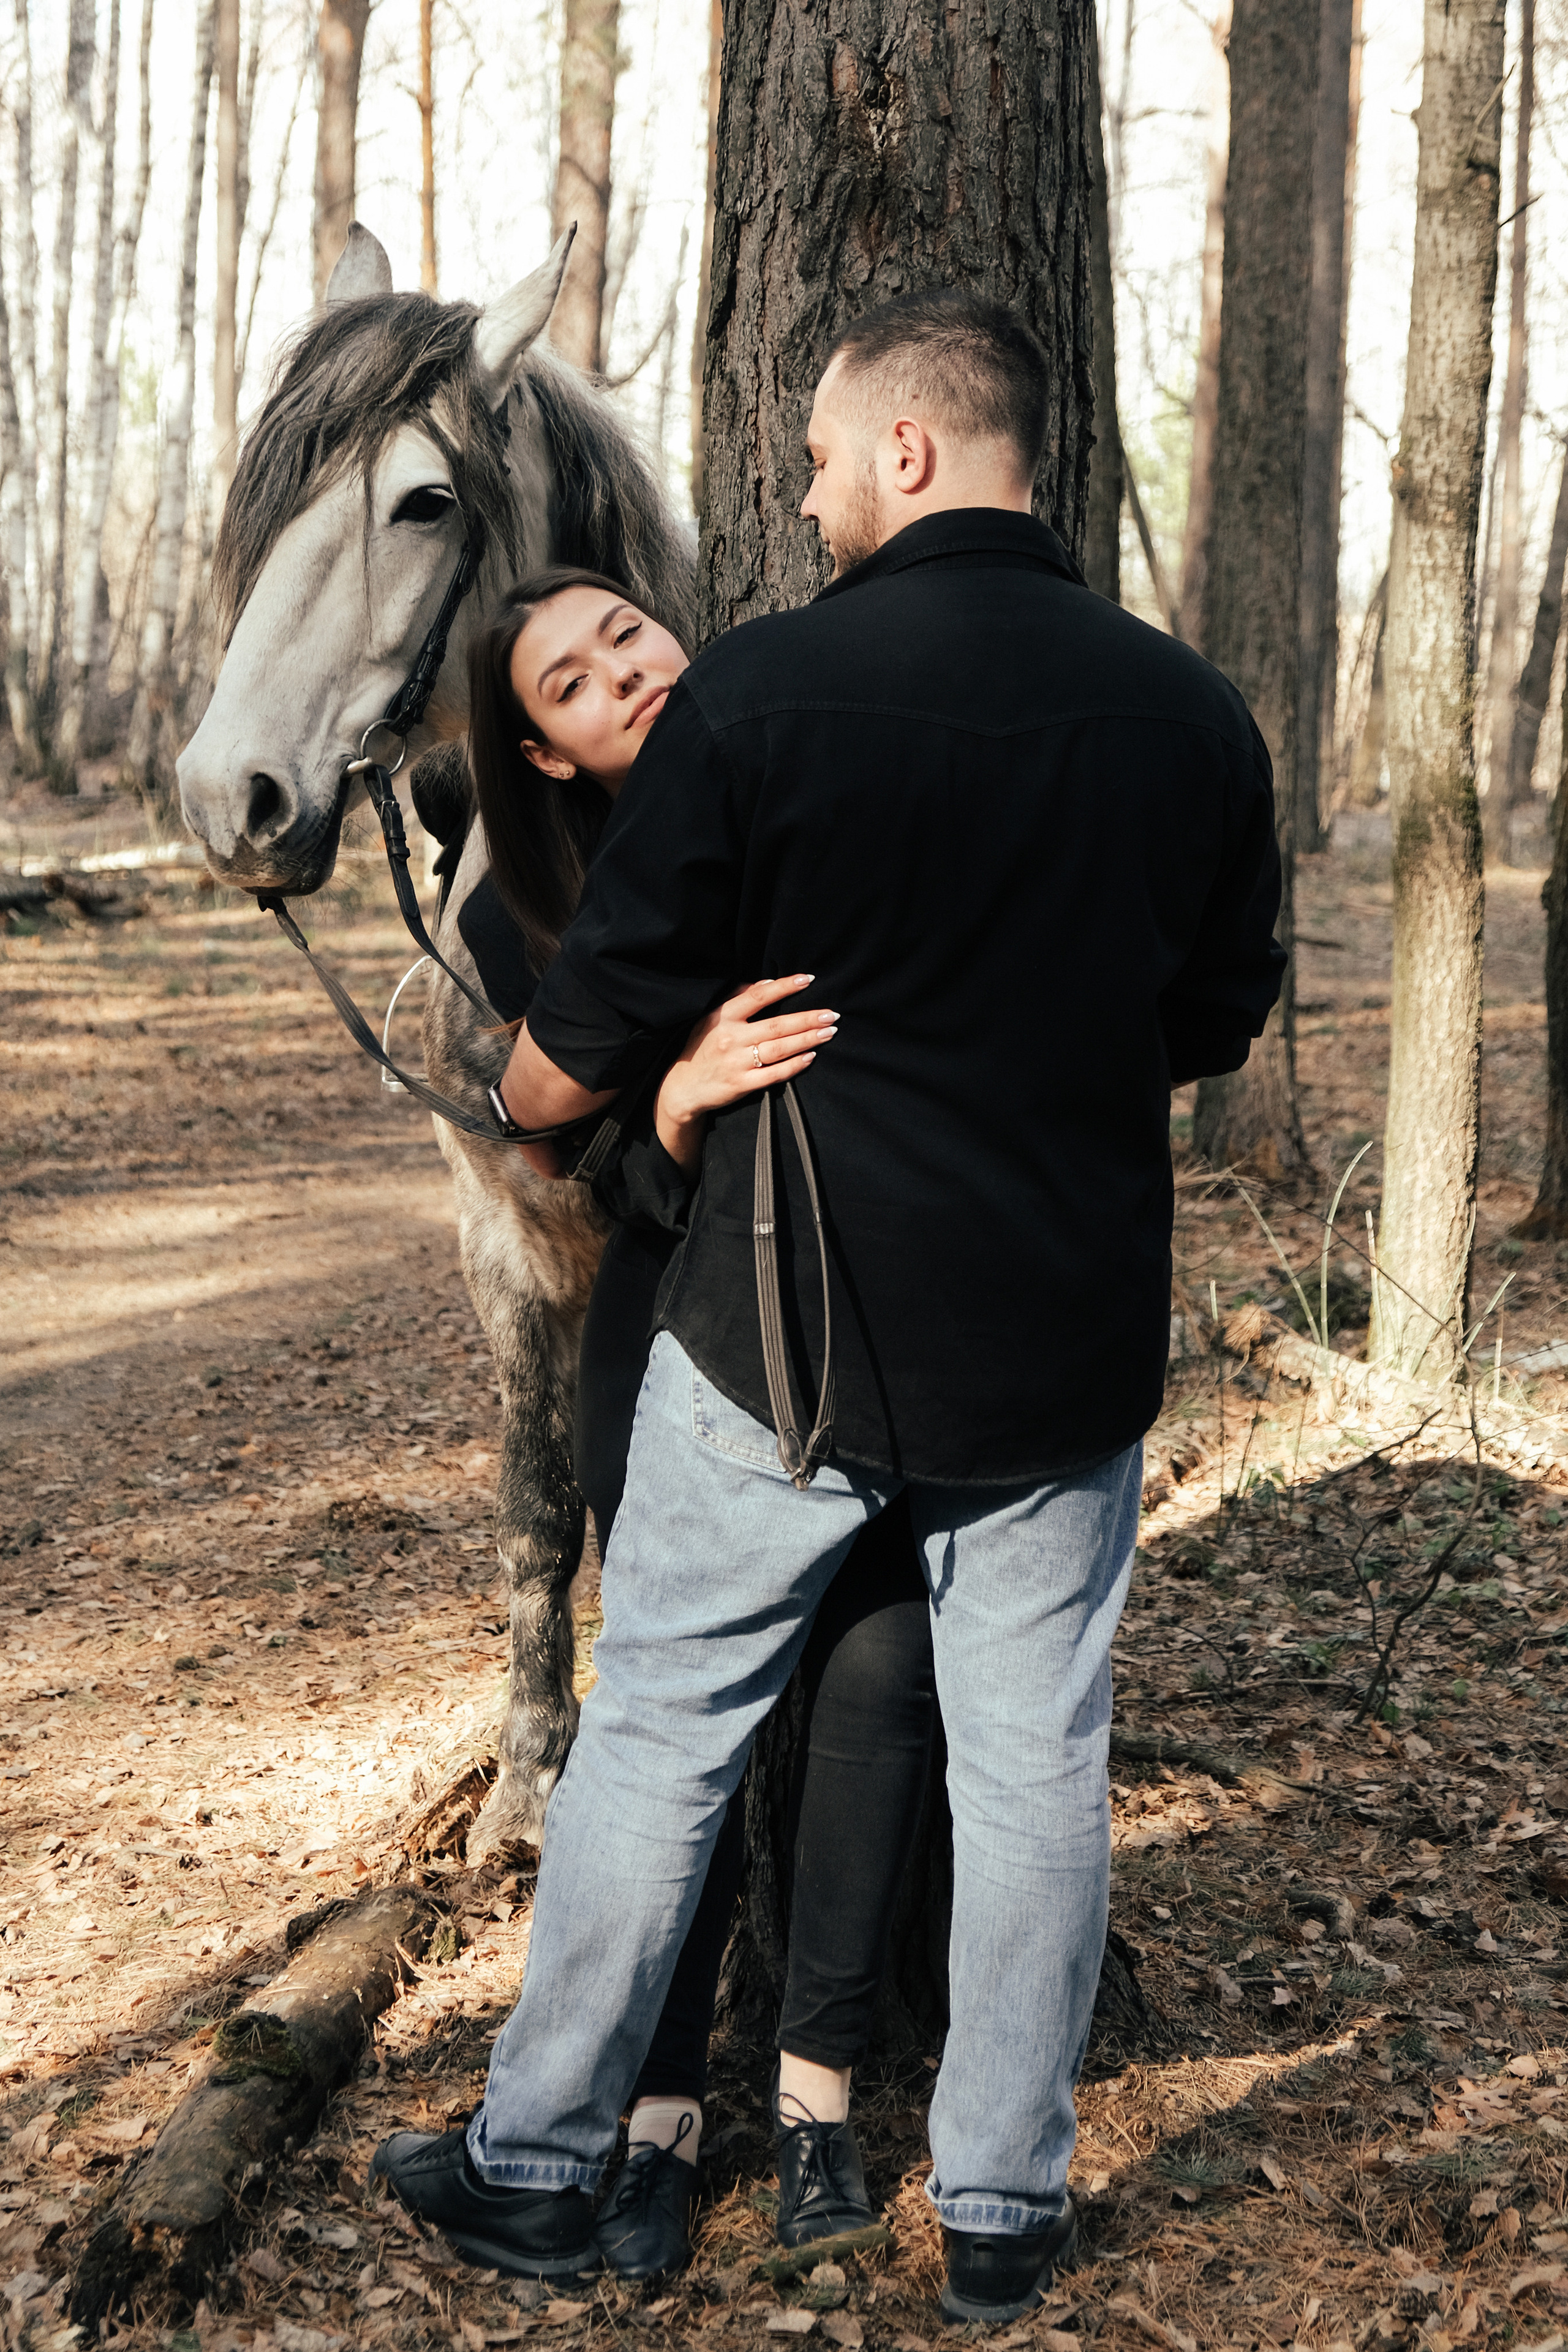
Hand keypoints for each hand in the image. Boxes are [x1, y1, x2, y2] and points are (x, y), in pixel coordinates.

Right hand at [655, 975, 838, 1174]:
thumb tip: (763, 983)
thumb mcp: (710, 1019)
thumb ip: (735, 999)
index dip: (784, 986)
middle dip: (808, 1019)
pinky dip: (794, 1065)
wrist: (682, 1088)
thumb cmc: (700, 1049)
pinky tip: (811, 1057)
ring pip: (779, 1048)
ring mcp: (737, 1062)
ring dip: (808, 1039)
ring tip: (829, 1032)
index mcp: (723, 1017)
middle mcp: (730, 1038)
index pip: (758, 996)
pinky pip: (774, 1074)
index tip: (808, 979)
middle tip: (831, 1014)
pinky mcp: (742, 1084)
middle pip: (777, 1025)